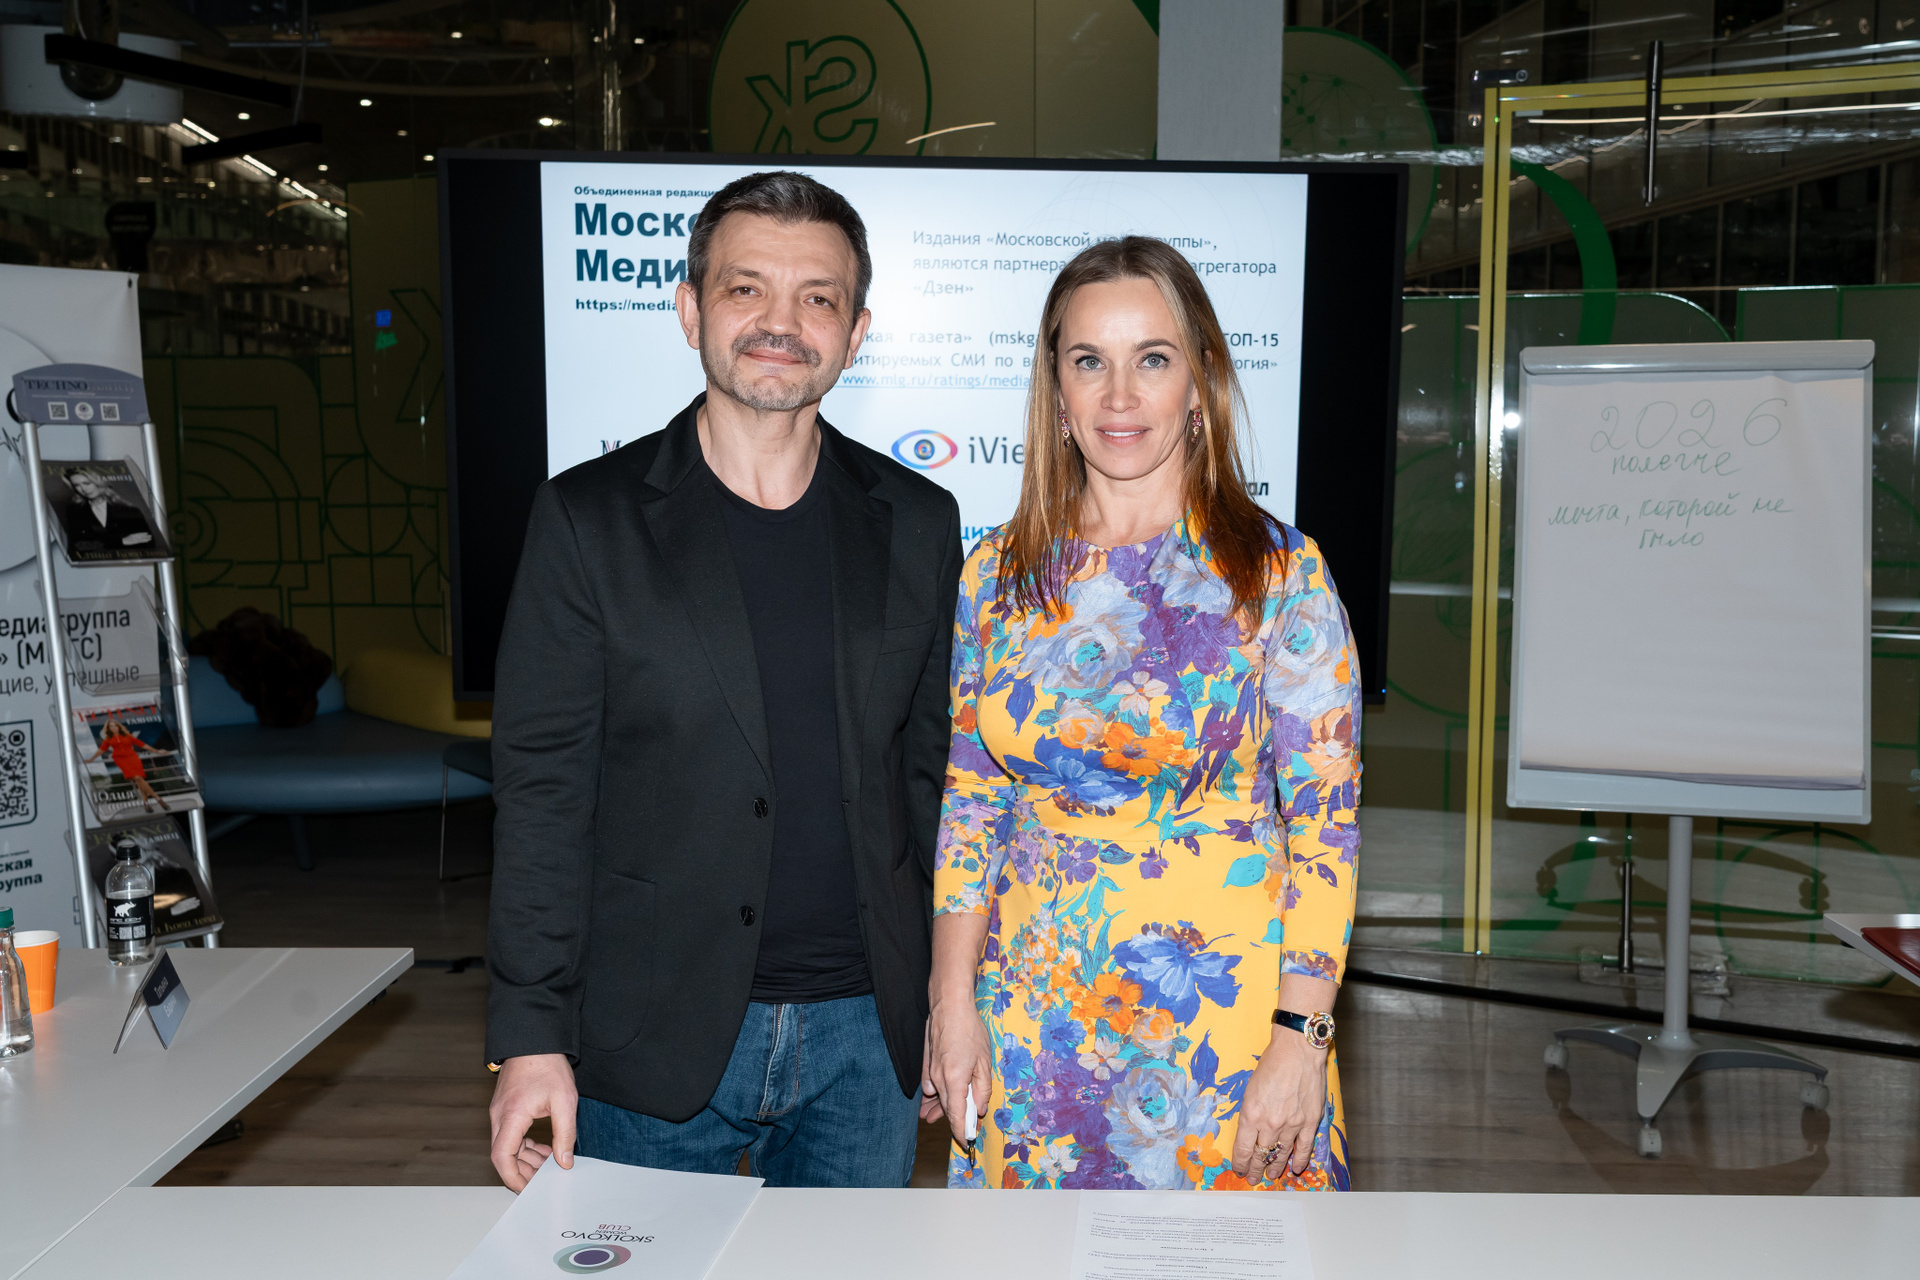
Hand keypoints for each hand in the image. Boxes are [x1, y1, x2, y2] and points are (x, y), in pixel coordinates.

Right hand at [489, 1053, 577, 1191]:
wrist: (534, 1039)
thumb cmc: (548, 1065)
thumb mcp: (565, 1100)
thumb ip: (565, 1134)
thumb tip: (564, 1162)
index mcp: (511, 1115)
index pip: (502, 1157)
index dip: (513, 1178)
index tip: (528, 1189)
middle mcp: (500, 1116)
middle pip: (503, 1156)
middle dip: (522, 1172)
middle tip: (545, 1180)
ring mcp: (500, 1112)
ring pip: (506, 1147)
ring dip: (524, 1160)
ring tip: (549, 1165)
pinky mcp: (506, 1108)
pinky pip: (510, 1136)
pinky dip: (524, 1147)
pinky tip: (543, 1149)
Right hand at [924, 993, 991, 1144]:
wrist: (949, 1006)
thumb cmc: (969, 1030)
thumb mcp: (984, 1061)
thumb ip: (982, 1088)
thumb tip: (980, 1108)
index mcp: (955, 1081)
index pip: (956, 1116)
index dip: (961, 1133)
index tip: (967, 1142)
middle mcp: (938, 1080)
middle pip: (946, 1109)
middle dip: (954, 1122)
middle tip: (963, 1133)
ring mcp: (930, 1072)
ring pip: (937, 1097)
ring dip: (941, 1109)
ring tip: (937, 1118)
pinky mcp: (926, 1063)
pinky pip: (929, 1085)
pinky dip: (934, 1094)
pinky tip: (934, 1097)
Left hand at [1231, 1026, 1327, 1181]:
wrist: (1298, 1050)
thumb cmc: (1272, 1064)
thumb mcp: (1250, 1089)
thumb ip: (1250, 1113)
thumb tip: (1250, 1131)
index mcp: (1251, 1115)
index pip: (1243, 1148)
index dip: (1240, 1163)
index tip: (1239, 1169)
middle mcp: (1270, 1124)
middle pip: (1261, 1154)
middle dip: (1255, 1168)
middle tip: (1253, 1178)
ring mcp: (1292, 1124)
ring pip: (1282, 1154)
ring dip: (1275, 1167)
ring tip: (1271, 1176)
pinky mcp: (1309, 1121)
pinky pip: (1303, 1147)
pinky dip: (1299, 1160)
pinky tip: (1295, 1168)